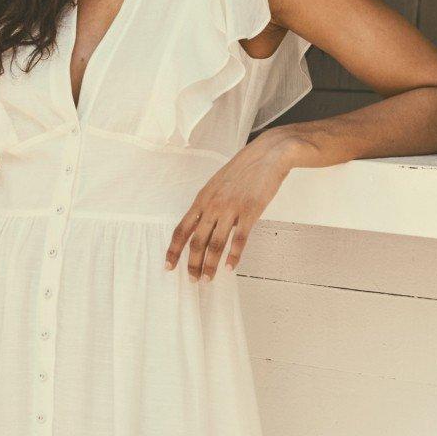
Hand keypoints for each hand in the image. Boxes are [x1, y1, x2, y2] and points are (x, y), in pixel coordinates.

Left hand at [164, 125, 333, 279]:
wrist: (268, 154)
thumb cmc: (243, 169)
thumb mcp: (217, 185)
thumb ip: (208, 205)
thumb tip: (203, 226)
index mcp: (202, 199)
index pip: (182, 229)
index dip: (173, 250)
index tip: (168, 266)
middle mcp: (212, 205)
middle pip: (197, 241)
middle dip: (193, 264)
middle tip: (193, 280)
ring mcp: (230, 209)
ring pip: (215, 243)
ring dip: (210, 265)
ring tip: (208, 280)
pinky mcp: (250, 211)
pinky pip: (239, 238)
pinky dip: (233, 255)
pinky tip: (230, 268)